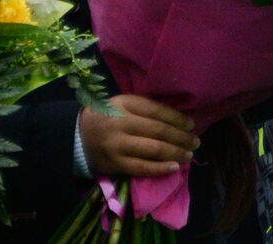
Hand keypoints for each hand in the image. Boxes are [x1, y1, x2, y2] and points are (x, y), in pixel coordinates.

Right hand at [80, 95, 199, 177]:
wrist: (77, 136)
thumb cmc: (108, 117)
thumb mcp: (124, 104)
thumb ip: (147, 108)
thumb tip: (180, 118)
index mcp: (125, 104)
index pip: (157, 111)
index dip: (177, 118)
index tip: (192, 125)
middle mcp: (120, 123)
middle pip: (158, 131)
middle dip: (181, 137)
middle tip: (196, 142)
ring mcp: (116, 145)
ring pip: (153, 150)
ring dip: (175, 153)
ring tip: (189, 154)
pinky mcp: (113, 164)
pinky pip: (141, 168)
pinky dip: (160, 169)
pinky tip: (174, 168)